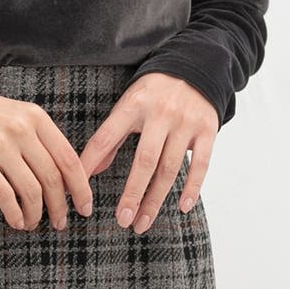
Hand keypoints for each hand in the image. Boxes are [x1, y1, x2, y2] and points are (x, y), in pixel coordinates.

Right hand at [0, 94, 93, 231]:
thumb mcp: (25, 119)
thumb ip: (47, 143)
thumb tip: (73, 183)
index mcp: (37, 117)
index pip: (67, 158)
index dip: (81, 187)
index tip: (85, 207)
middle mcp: (20, 128)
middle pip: (51, 177)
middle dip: (60, 206)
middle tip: (60, 222)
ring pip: (30, 190)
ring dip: (36, 213)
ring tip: (34, 222)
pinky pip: (4, 195)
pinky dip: (14, 214)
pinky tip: (17, 221)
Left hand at [78, 73, 217, 234]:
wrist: (193, 65)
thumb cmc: (153, 91)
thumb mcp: (128, 103)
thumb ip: (111, 135)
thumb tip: (91, 170)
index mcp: (132, 105)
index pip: (106, 137)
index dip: (91, 163)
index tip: (81, 192)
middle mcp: (159, 114)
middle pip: (144, 161)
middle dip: (132, 193)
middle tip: (122, 220)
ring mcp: (185, 123)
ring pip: (169, 168)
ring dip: (155, 199)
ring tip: (143, 223)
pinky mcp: (207, 130)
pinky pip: (201, 164)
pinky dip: (192, 188)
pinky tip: (182, 207)